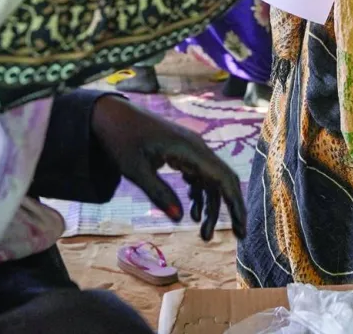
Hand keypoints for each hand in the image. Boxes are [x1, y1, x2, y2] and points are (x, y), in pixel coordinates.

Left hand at [90, 96, 244, 240]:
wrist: (111, 116)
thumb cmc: (121, 139)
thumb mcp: (136, 170)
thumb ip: (159, 193)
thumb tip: (179, 219)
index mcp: (190, 149)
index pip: (223, 178)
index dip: (235, 204)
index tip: (241, 230)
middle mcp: (197, 148)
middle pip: (223, 180)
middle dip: (231, 208)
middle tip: (237, 236)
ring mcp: (190, 150)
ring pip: (211, 181)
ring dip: (211, 207)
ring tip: (204, 235)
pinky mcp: (182, 153)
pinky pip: (199, 176)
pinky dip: (200, 195)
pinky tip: (193, 213)